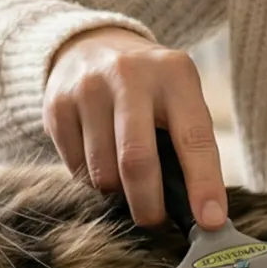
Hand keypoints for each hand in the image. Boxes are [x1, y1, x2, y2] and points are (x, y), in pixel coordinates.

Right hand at [41, 27, 227, 229]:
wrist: (92, 45)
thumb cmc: (149, 88)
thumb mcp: (179, 97)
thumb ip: (189, 144)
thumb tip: (200, 213)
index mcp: (174, 74)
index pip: (193, 138)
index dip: (203, 184)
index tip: (210, 222)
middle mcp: (129, 75)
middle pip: (137, 160)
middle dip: (148, 204)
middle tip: (154, 221)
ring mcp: (88, 88)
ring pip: (102, 172)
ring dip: (117, 192)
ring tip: (125, 180)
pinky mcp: (57, 105)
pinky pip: (75, 168)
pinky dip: (91, 179)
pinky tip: (99, 159)